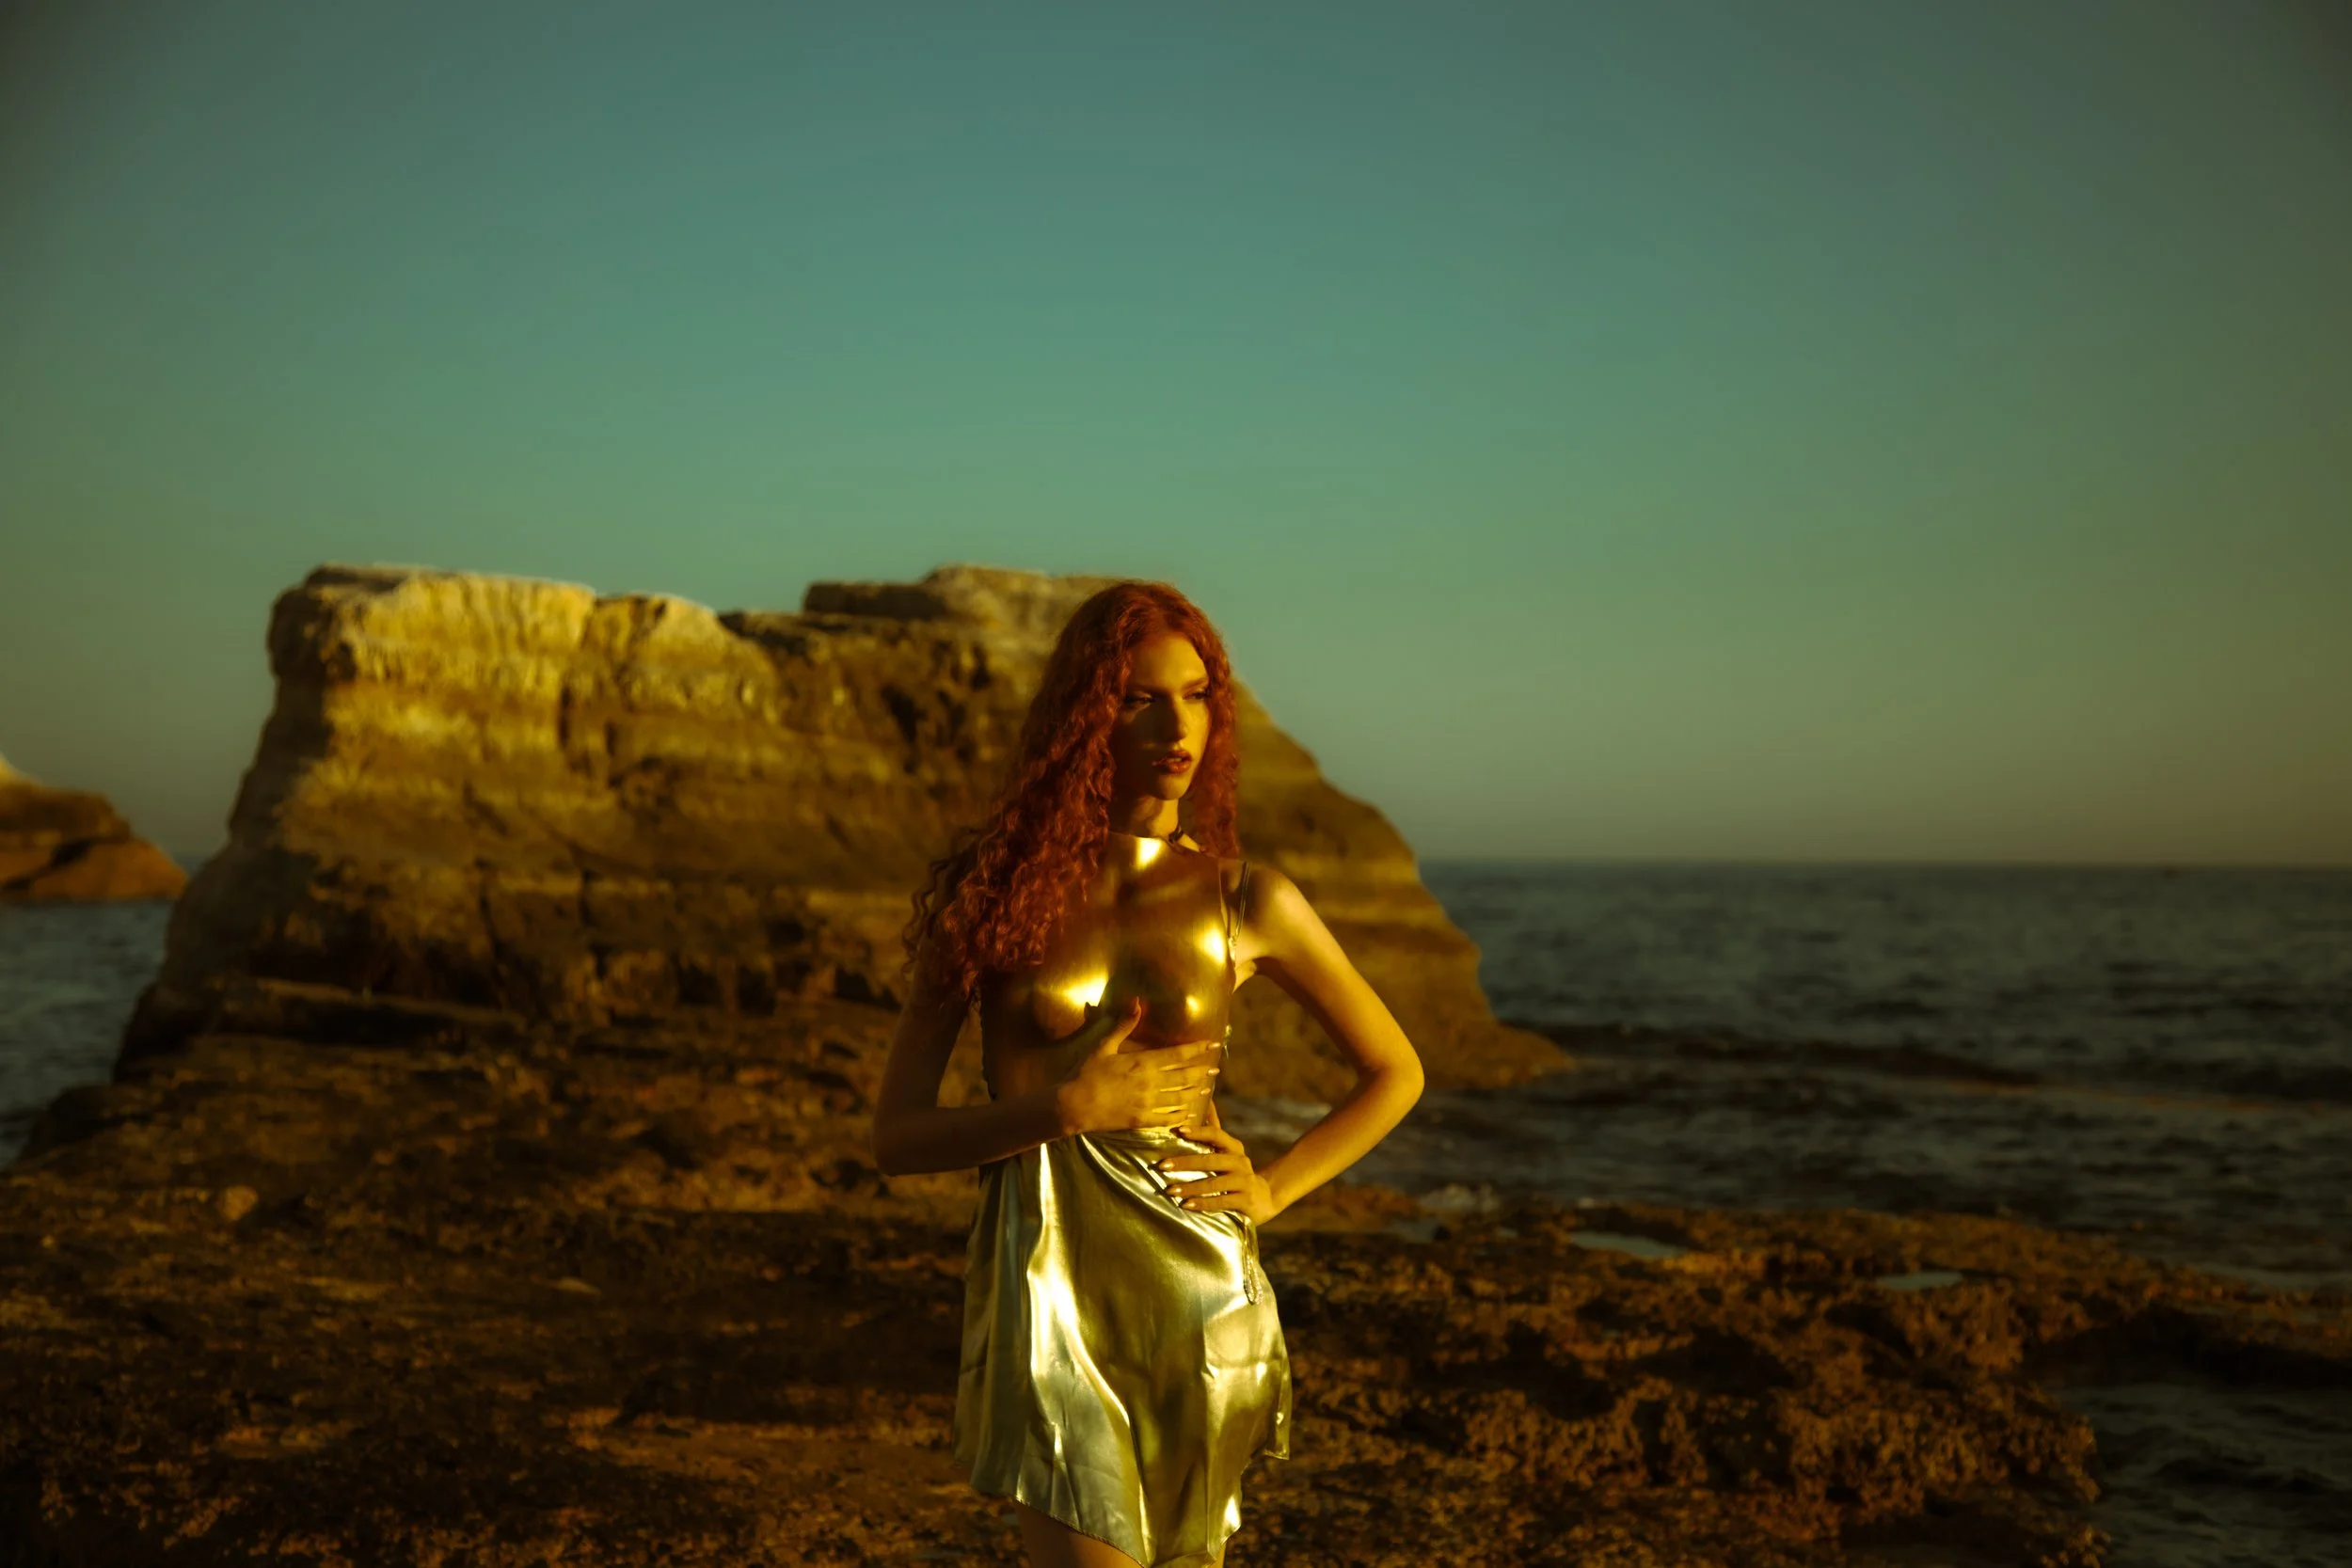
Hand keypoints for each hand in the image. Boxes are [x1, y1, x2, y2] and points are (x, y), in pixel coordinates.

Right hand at [1052, 999, 1222, 1135]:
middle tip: (1216, 1069)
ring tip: (1207, 1090)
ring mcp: (1147, 1103)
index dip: (1198, 1049)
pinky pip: (1169, 1118)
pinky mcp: (1142, 1121)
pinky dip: (1182, 1115)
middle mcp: (1150, 1083)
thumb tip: (1136, 1001)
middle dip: (1202, 1072)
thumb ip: (1123, 1024)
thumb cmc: (1085, 1073)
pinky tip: (1189, 1113)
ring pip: (1181, 1097)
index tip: (1213, 1044)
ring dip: (1196, 1093)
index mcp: (1142, 1062)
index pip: (1178, 1054)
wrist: (1072, 1105)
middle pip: (1185, 1076)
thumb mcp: (1103, 1045)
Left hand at [1158, 1123, 1278, 1223]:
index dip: (1198, 1131)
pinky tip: (1186, 1205)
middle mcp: (1240, 1162)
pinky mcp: (1245, 1201)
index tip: (1178, 1130)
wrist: (1263, 1198)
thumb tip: (1205, 1099)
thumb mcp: (1228, 1150)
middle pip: (1210, 1160)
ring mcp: (1244, 1182)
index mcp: (1233, 1147)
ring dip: (1190, 1187)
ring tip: (1170, 1190)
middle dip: (1185, 1162)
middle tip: (1162, 1165)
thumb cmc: (1236, 1171)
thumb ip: (1214, 1128)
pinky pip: (1221, 1202)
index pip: (1216, 1134)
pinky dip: (1202, 1204)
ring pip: (1214, 1184)